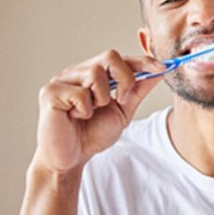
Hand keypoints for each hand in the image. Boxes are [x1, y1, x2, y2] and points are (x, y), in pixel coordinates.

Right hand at [34, 50, 164, 172]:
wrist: (71, 159)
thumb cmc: (92, 134)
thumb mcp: (123, 110)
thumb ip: (138, 90)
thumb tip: (160, 72)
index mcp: (93, 74)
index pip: (121, 59)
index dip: (143, 62)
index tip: (163, 68)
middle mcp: (77, 72)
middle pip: (110, 56)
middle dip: (125, 78)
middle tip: (122, 101)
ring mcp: (62, 80)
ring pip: (95, 72)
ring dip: (102, 98)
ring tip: (91, 113)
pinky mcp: (50, 92)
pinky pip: (80, 93)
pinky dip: (85, 110)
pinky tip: (75, 117)